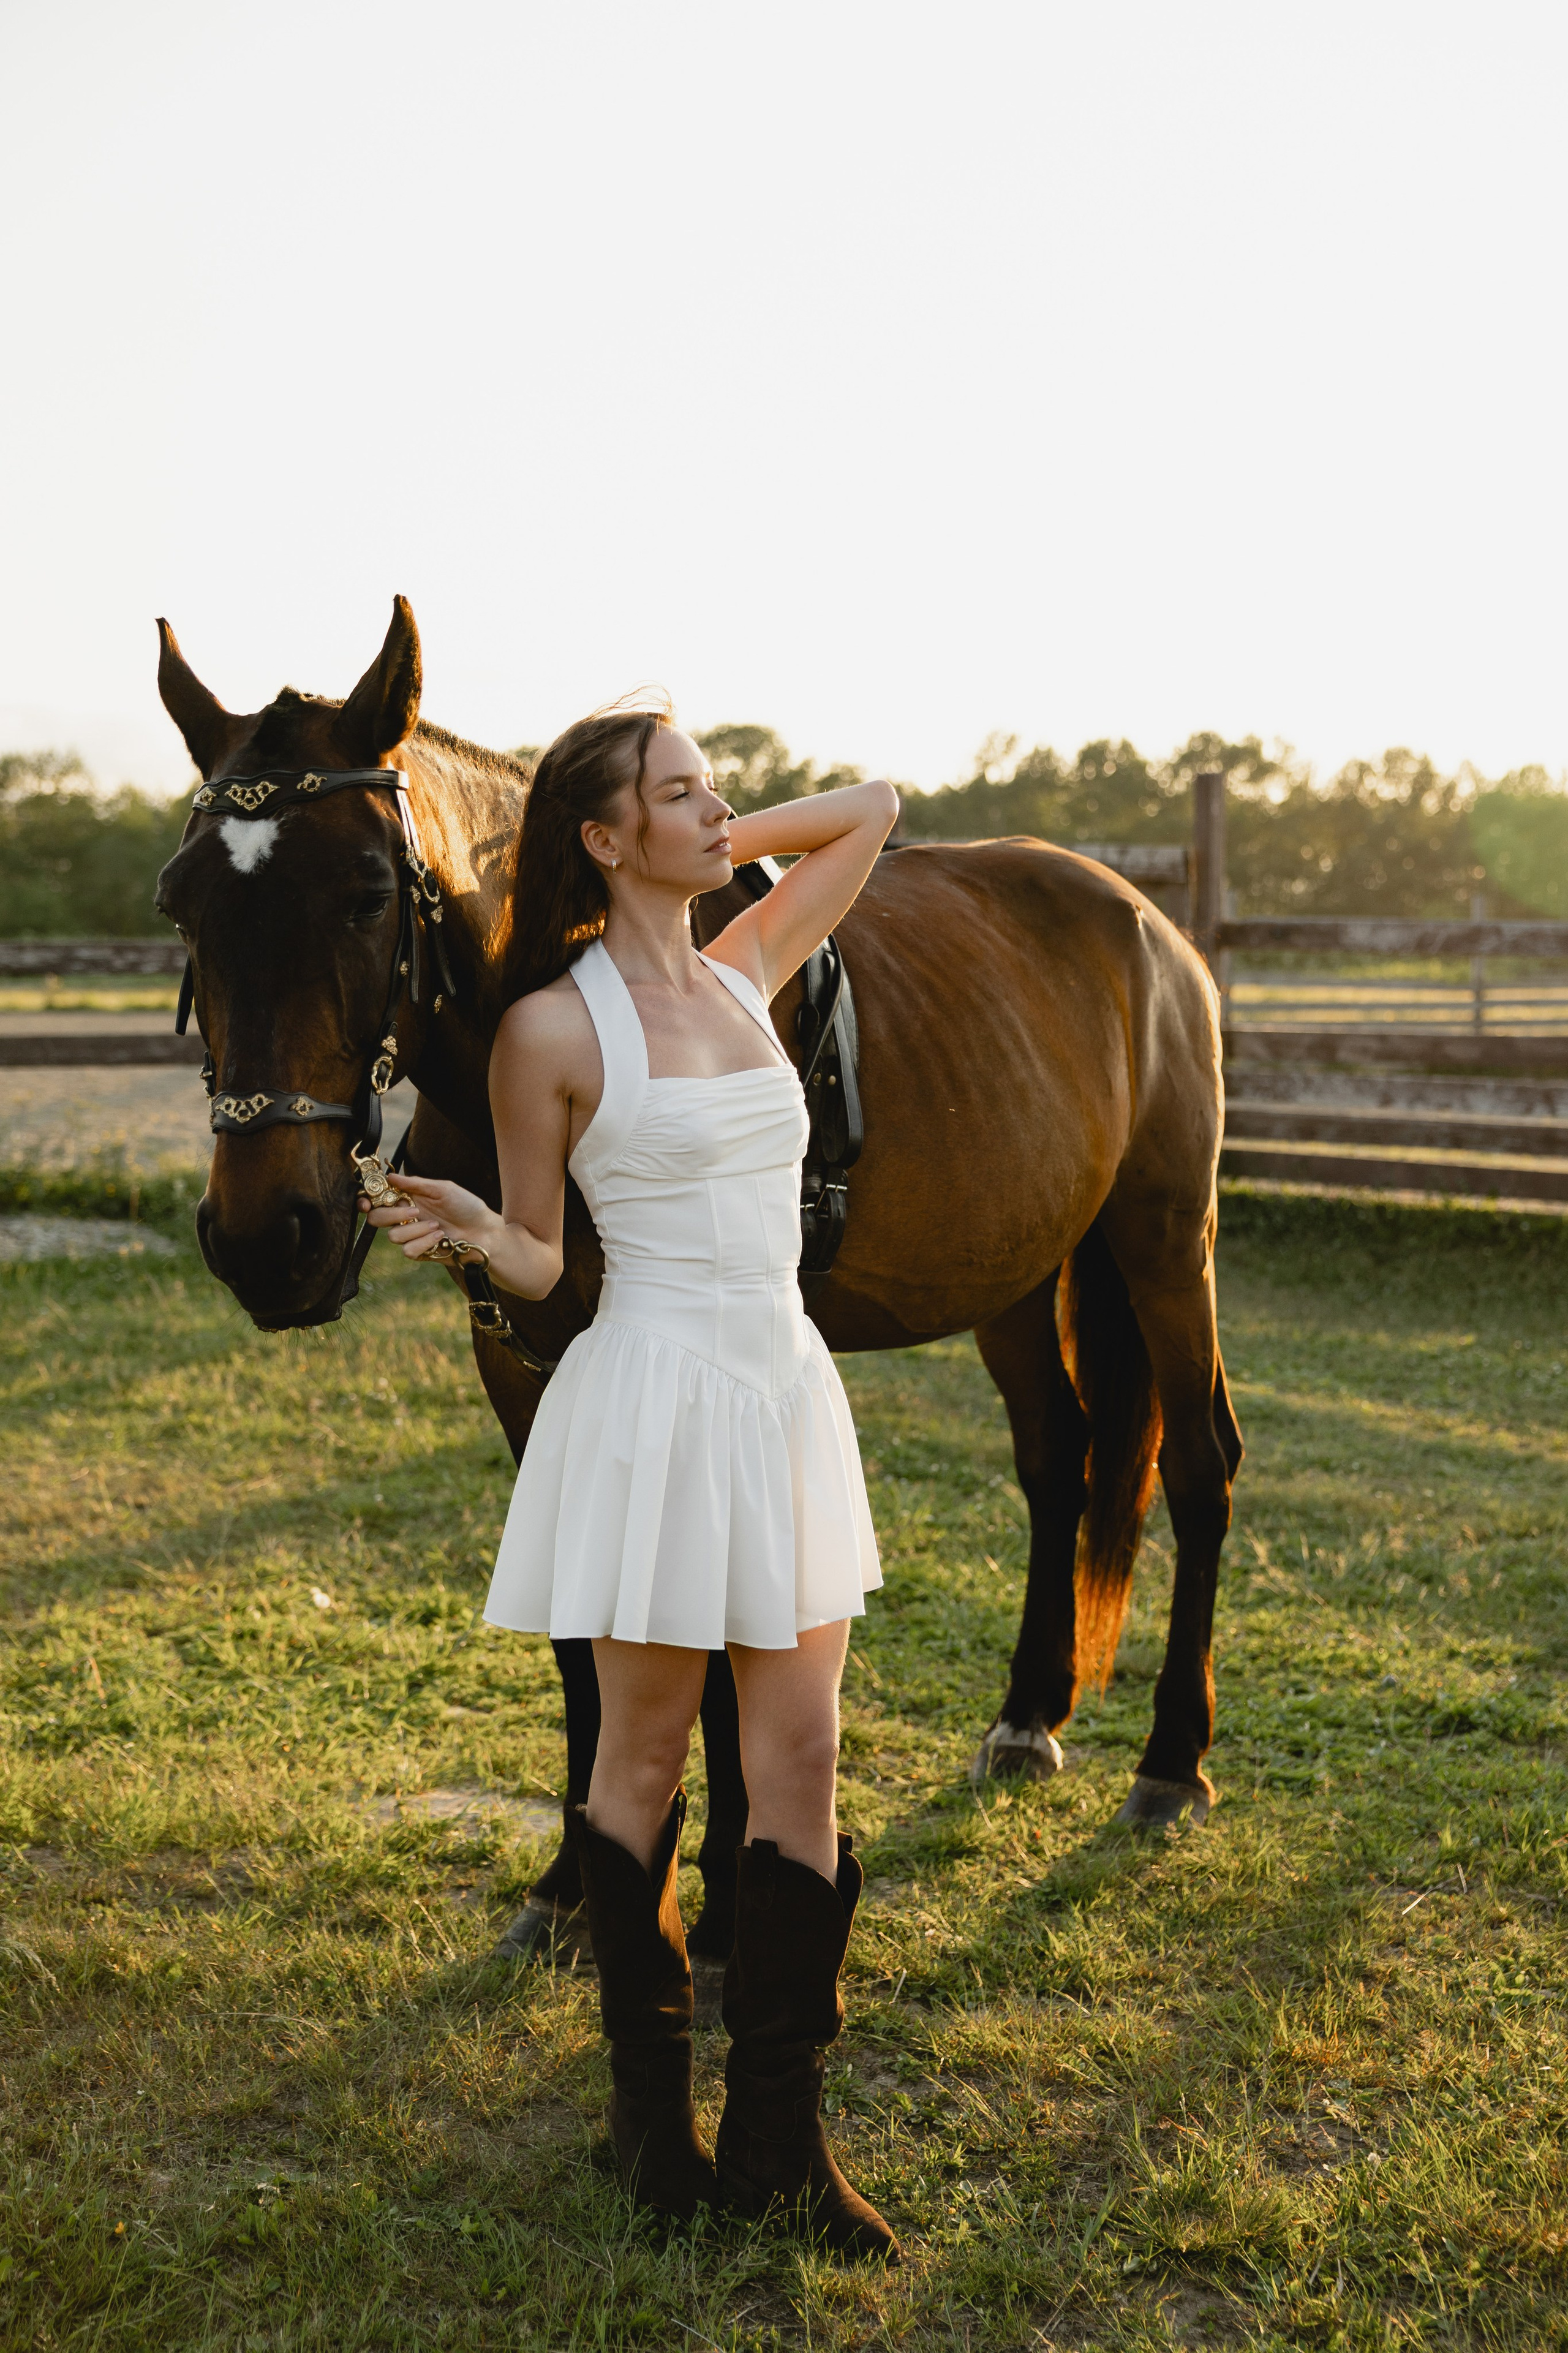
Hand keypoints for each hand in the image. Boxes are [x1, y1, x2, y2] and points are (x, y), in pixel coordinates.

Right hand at [358, 1170, 498, 1263]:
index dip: (366, 1200)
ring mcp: (412, 1235)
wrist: (485, 1232)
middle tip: (414, 1211)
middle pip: (377, 1219)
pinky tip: (440, 1238)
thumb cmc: (467, 1207)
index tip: (367, 1201)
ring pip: (393, 1236)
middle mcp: (407, 1217)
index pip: (379, 1200)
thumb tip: (390, 1176)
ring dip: (416, 1230)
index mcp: (409, 1198)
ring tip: (437, 1226)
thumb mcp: (443, 1189)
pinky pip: (408, 1250)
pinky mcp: (420, 1252)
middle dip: (392, 1214)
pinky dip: (423, 1243)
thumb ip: (416, 1184)